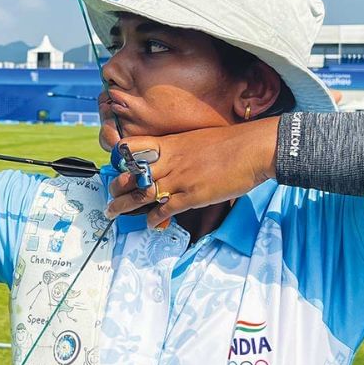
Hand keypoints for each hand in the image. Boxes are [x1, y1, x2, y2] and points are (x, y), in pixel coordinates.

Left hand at [104, 117, 279, 228]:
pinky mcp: (192, 195)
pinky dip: (154, 218)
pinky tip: (149, 224)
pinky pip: (165, 209)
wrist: (253, 149)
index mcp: (170, 144)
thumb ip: (182, 152)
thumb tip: (176, 162)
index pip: (133, 148)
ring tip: (114, 213)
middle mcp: (170, 160)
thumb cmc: (231, 143)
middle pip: (132, 174)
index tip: (117, 167)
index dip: (121, 159)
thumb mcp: (198, 140)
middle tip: (110, 196)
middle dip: (117, 186)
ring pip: (142, 193)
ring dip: (125, 205)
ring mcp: (179, 178)